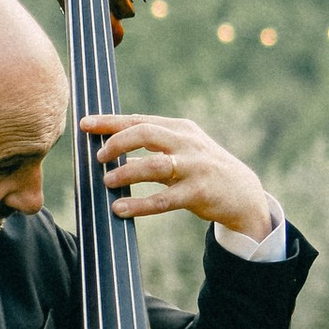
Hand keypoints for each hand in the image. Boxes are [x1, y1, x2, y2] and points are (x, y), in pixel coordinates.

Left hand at [81, 112, 274, 243]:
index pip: (139, 120)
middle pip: (145, 133)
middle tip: (98, 157)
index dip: (110, 122)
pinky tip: (120, 209)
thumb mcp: (180, 153)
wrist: (244, 194)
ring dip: (126, 172)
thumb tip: (112, 153)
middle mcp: (187, 143)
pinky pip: (163, 200)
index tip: (85, 124)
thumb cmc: (203, 171)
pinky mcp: (198, 192)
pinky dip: (139, 204)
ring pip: (154, 166)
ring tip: (106, 182)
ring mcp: (194, 167)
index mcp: (180, 129)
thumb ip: (150, 151)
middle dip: (117, 142)